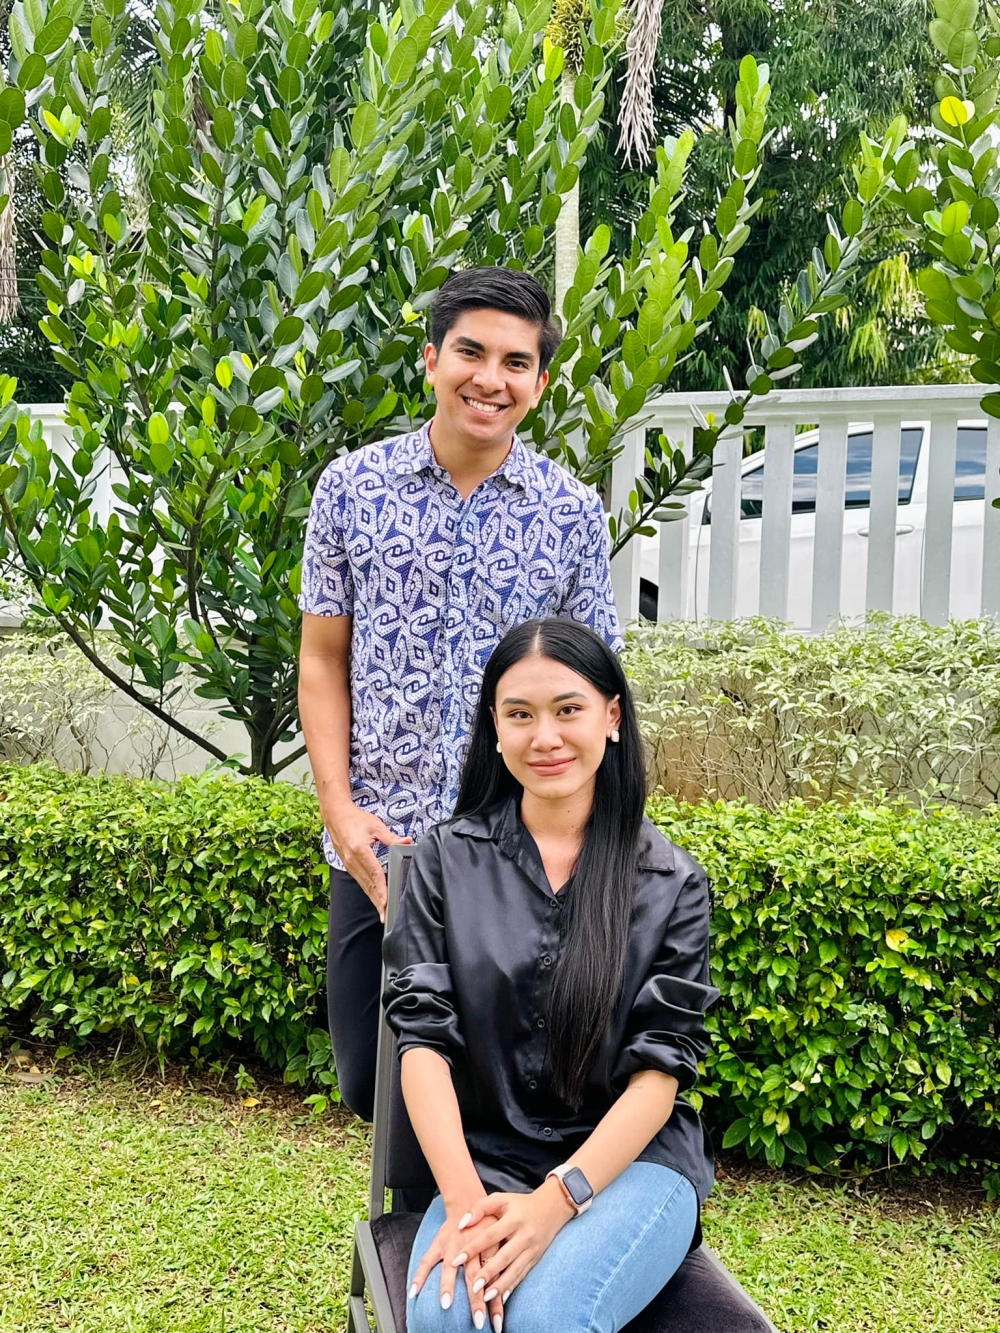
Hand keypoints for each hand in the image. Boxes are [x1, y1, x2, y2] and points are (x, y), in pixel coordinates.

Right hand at [325, 801, 411, 920]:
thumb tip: (407, 842)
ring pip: (363, 886)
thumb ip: (391, 837)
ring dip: (373, 899)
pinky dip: (368, 891)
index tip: (386, 902)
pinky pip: (360, 881)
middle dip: (378, 902)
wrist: (335, 816)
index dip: (381, 889)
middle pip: (368, 885)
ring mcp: (348, 864)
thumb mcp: (375, 825)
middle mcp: (352, 860)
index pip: (374, 874)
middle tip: (387, 916)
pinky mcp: (348, 865)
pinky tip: (375, 899)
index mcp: (360, 850)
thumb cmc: (355, 819)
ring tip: (383, 912)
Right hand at [408, 1195, 504, 1329]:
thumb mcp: (500, 1239)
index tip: (498, 1322)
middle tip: (478, 1321)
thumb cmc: (489, 1226)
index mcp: (488, 1250)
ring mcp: (452, 1246)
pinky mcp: (439, 1244)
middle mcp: (470, 1249)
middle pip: (474, 1278)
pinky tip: (413, 1292)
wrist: (470, 1201)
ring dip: (448, 1287)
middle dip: (476, 1301)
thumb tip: (507, 1294)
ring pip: (450, 1268)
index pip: (493, 1281)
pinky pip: (427, 1261)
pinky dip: (419, 1276)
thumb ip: (501, 1264)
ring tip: (446, 1305)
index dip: (496, 1302)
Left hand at [456, 1180, 575, 1307]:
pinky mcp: (535, 1259)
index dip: (473, 1247)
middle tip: (473, 1287)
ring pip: (515, 1270)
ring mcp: (532, 1249)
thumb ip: (480, 1207)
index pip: (490, 1235)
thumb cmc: (519, 1204)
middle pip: (504, 1257)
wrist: (550, 1209)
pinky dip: (511, 1287)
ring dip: (500, 1285)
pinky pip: (522, 1275)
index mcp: (514, 1219)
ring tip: (485, 1298)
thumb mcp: (501, 1199)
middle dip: (488, 1273)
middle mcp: (524, 1235)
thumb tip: (461, 1224)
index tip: (457, 1259)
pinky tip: (501, 1298)